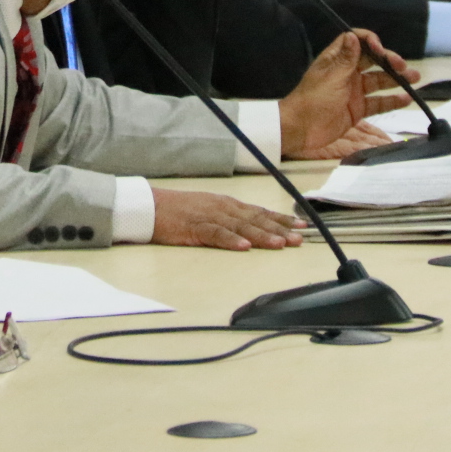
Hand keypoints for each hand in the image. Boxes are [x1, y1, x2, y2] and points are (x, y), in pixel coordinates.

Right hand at [150, 188, 304, 249]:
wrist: (149, 206)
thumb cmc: (178, 210)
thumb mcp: (209, 210)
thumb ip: (229, 219)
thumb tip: (251, 231)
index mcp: (226, 204)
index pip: (259, 212)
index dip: (280, 219)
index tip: (300, 226)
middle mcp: (222, 208)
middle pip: (255, 219)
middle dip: (278, 229)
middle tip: (298, 239)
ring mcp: (209, 216)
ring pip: (240, 227)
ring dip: (261, 235)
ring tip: (279, 244)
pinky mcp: (194, 227)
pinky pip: (215, 234)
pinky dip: (231, 240)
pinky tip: (244, 247)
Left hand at [276, 31, 418, 154]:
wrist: (301, 129)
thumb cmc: (313, 100)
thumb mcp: (331, 77)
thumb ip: (346, 59)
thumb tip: (353, 35)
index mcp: (336, 60)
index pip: (356, 42)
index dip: (370, 42)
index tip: (380, 49)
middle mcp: (347, 73)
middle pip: (372, 61)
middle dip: (389, 61)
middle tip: (404, 66)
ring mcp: (354, 92)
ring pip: (379, 81)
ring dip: (396, 79)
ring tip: (414, 78)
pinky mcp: (358, 109)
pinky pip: (378, 103)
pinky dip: (392, 101)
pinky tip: (406, 99)